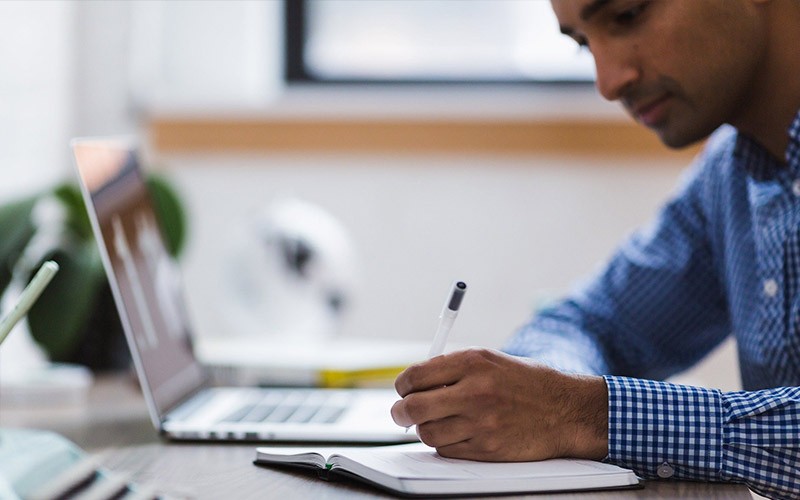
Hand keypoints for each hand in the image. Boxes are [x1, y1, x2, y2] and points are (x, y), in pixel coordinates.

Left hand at [391, 348, 607, 460]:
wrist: (566, 410)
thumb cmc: (526, 383)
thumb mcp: (490, 360)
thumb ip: (452, 368)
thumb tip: (414, 383)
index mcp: (473, 362)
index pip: (415, 375)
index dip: (402, 385)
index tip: (403, 389)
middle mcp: (474, 391)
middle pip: (413, 407)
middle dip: (400, 412)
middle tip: (402, 413)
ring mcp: (480, 423)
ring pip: (427, 433)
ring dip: (425, 429)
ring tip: (437, 422)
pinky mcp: (486, 449)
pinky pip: (447, 450)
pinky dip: (445, 444)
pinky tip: (457, 433)